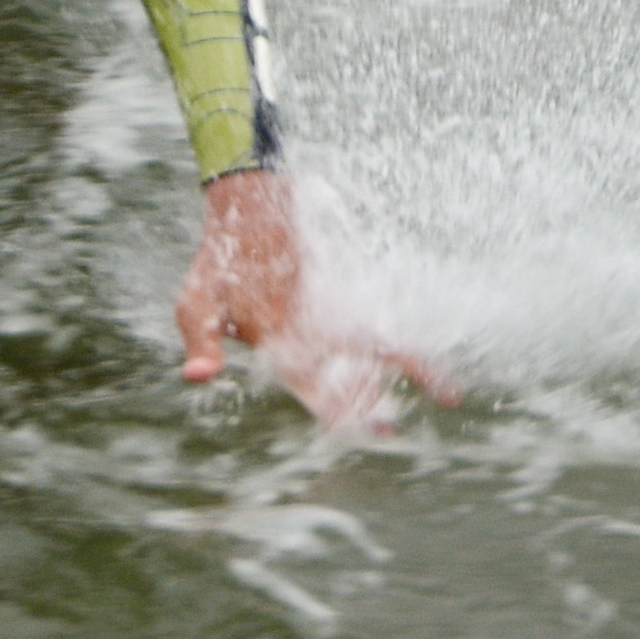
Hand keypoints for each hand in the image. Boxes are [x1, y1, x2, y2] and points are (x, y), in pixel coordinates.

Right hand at [172, 169, 456, 432]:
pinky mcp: (341, 296)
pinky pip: (377, 321)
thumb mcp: (198, 302)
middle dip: (368, 405)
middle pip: (345, 379)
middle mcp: (307, 341)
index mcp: (275, 350)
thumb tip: (197, 376)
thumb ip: (201, 339)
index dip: (330, 408)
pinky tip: (430, 352)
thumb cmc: (218, 261)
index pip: (307, 387)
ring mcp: (327, 319)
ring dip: (402, 372)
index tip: (349, 427)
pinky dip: (404, 340)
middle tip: (390, 430)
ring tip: (442, 392)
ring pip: (370, 355)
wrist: (247, 208)